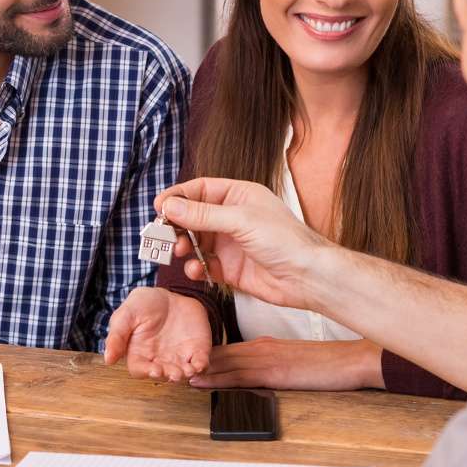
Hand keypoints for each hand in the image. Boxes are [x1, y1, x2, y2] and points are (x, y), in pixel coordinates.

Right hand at [104, 288, 211, 380]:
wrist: (168, 294)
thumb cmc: (142, 305)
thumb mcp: (125, 315)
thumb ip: (117, 336)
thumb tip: (108, 359)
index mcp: (139, 355)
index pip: (141, 370)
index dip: (147, 373)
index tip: (154, 370)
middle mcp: (160, 360)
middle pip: (164, 374)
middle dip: (171, 375)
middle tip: (175, 373)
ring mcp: (179, 356)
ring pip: (183, 372)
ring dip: (187, 374)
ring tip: (189, 370)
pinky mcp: (197, 350)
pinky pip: (200, 362)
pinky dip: (201, 365)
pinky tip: (200, 364)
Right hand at [155, 179, 330, 311]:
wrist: (307, 277)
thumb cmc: (285, 240)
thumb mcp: (240, 220)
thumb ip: (203, 214)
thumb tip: (171, 206)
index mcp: (239, 196)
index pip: (200, 190)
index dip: (178, 197)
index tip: (159, 207)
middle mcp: (233, 218)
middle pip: (193, 216)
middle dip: (176, 225)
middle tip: (162, 234)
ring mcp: (231, 244)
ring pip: (196, 242)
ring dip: (184, 247)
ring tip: (179, 252)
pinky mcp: (231, 268)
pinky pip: (204, 265)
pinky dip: (196, 268)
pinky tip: (196, 270)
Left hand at [189, 338, 384, 390]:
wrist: (350, 361)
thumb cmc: (325, 363)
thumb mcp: (290, 360)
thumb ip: (269, 365)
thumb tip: (248, 376)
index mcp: (262, 344)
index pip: (224, 350)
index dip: (201, 356)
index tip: (179, 361)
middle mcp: (259, 348)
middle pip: (218, 354)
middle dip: (192, 360)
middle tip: (166, 366)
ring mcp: (265, 358)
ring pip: (222, 363)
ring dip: (197, 369)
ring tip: (172, 373)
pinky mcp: (273, 372)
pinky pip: (238, 375)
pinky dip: (216, 377)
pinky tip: (199, 380)